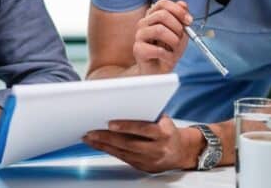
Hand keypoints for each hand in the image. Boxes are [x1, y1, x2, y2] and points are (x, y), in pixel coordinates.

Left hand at [82, 115, 197, 173]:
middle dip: (107, 138)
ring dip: (103, 145)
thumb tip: (121, 104)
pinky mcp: (142, 167)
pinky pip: (122, 158)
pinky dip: (108, 150)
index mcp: (164, 134)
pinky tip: (97, 145)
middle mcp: (157, 149)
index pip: (144, 129)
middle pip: (129, 144)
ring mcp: (149, 160)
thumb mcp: (163, 119)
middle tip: (91, 131)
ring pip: (122, 153)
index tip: (110, 123)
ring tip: (89, 137)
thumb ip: (146, 114)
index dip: (127, 126)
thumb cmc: (168, 130)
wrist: (181, 152)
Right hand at [133, 0, 190, 73]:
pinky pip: (157, 49)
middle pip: (162, 15)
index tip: (189, 21)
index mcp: (153, 17)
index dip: (178, 10)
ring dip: (173, 41)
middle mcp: (144, 23)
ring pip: (159, 30)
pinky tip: (168, 58)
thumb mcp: (180, 34)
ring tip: (174, 49)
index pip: (162, 3)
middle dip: (177, 27)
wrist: (159, 71)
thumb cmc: (168, 52)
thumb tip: (183, 4)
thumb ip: (181, 19)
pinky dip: (168, 55)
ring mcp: (139, 36)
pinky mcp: (138, 49)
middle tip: (181, 38)